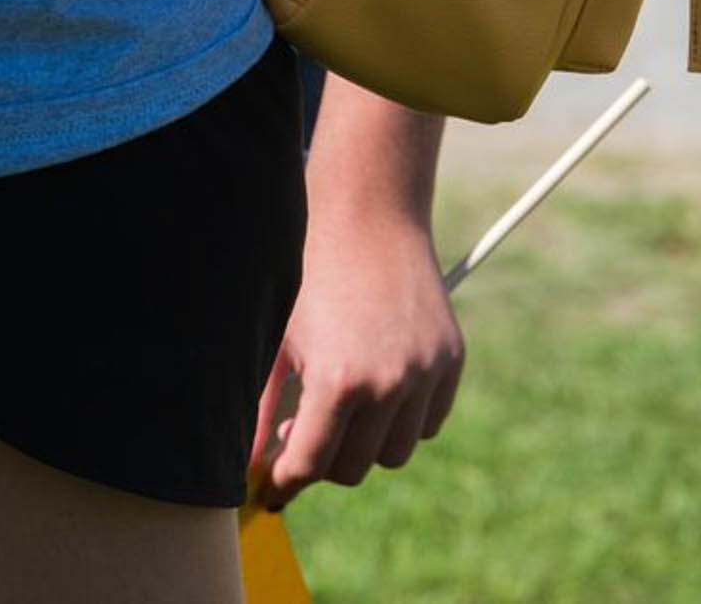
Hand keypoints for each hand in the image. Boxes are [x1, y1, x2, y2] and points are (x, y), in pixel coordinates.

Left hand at [249, 205, 464, 508]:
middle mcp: (389, 384)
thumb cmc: (311, 275)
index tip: (274, 483)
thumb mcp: (278, 344)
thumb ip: (261, 411)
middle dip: (323, 460)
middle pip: (353, 468)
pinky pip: (428, 422)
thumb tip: (249, 466)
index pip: (310, 465)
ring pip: (395, 452)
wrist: (368, 217)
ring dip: (366, 443)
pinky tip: (378, 388)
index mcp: (338, 382)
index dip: (285, 481)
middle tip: (301, 432)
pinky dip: (404, 419)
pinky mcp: (451, 359)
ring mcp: (426, 373)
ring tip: (342, 408)